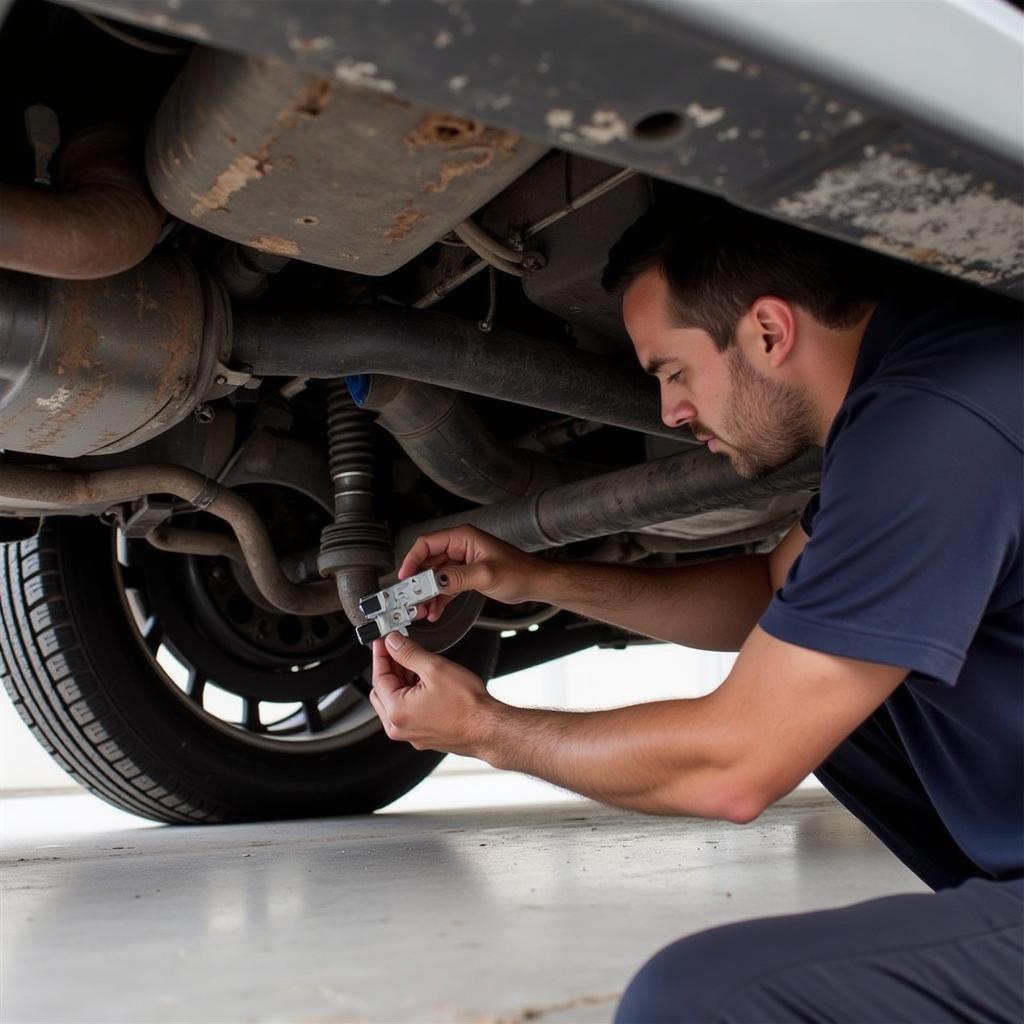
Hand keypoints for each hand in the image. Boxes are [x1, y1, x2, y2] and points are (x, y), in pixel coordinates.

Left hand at [368, 633, 501, 755]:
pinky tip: (425, 683)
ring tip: (417, 665)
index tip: (383, 641)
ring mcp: (411, 734)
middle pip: (382, 691)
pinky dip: (410, 695)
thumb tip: (393, 643)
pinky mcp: (423, 735)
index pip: (378, 677)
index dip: (381, 655)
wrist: (488, 729)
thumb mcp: (435, 668)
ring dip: (401, 681)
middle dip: (390, 668)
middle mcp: (399, 727)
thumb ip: (409, 653)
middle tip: (400, 650)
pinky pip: (407, 712)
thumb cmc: (467, 706)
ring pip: (395, 702)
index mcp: (396, 712)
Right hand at [398, 524, 544, 621]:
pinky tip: (435, 611)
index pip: (427, 544)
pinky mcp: (466, 576)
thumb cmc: (520, 571)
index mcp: (463, 538)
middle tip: (412, 598)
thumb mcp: (486, 574)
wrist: (535, 583)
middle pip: (428, 561)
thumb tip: (435, 581)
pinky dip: (439, 599)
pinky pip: (445, 586)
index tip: (405, 577)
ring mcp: (463, 562)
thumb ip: (458, 577)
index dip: (412, 559)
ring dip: (427, 593)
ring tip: (422, 609)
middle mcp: (460, 547)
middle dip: (419, 581)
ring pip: (435, 576)